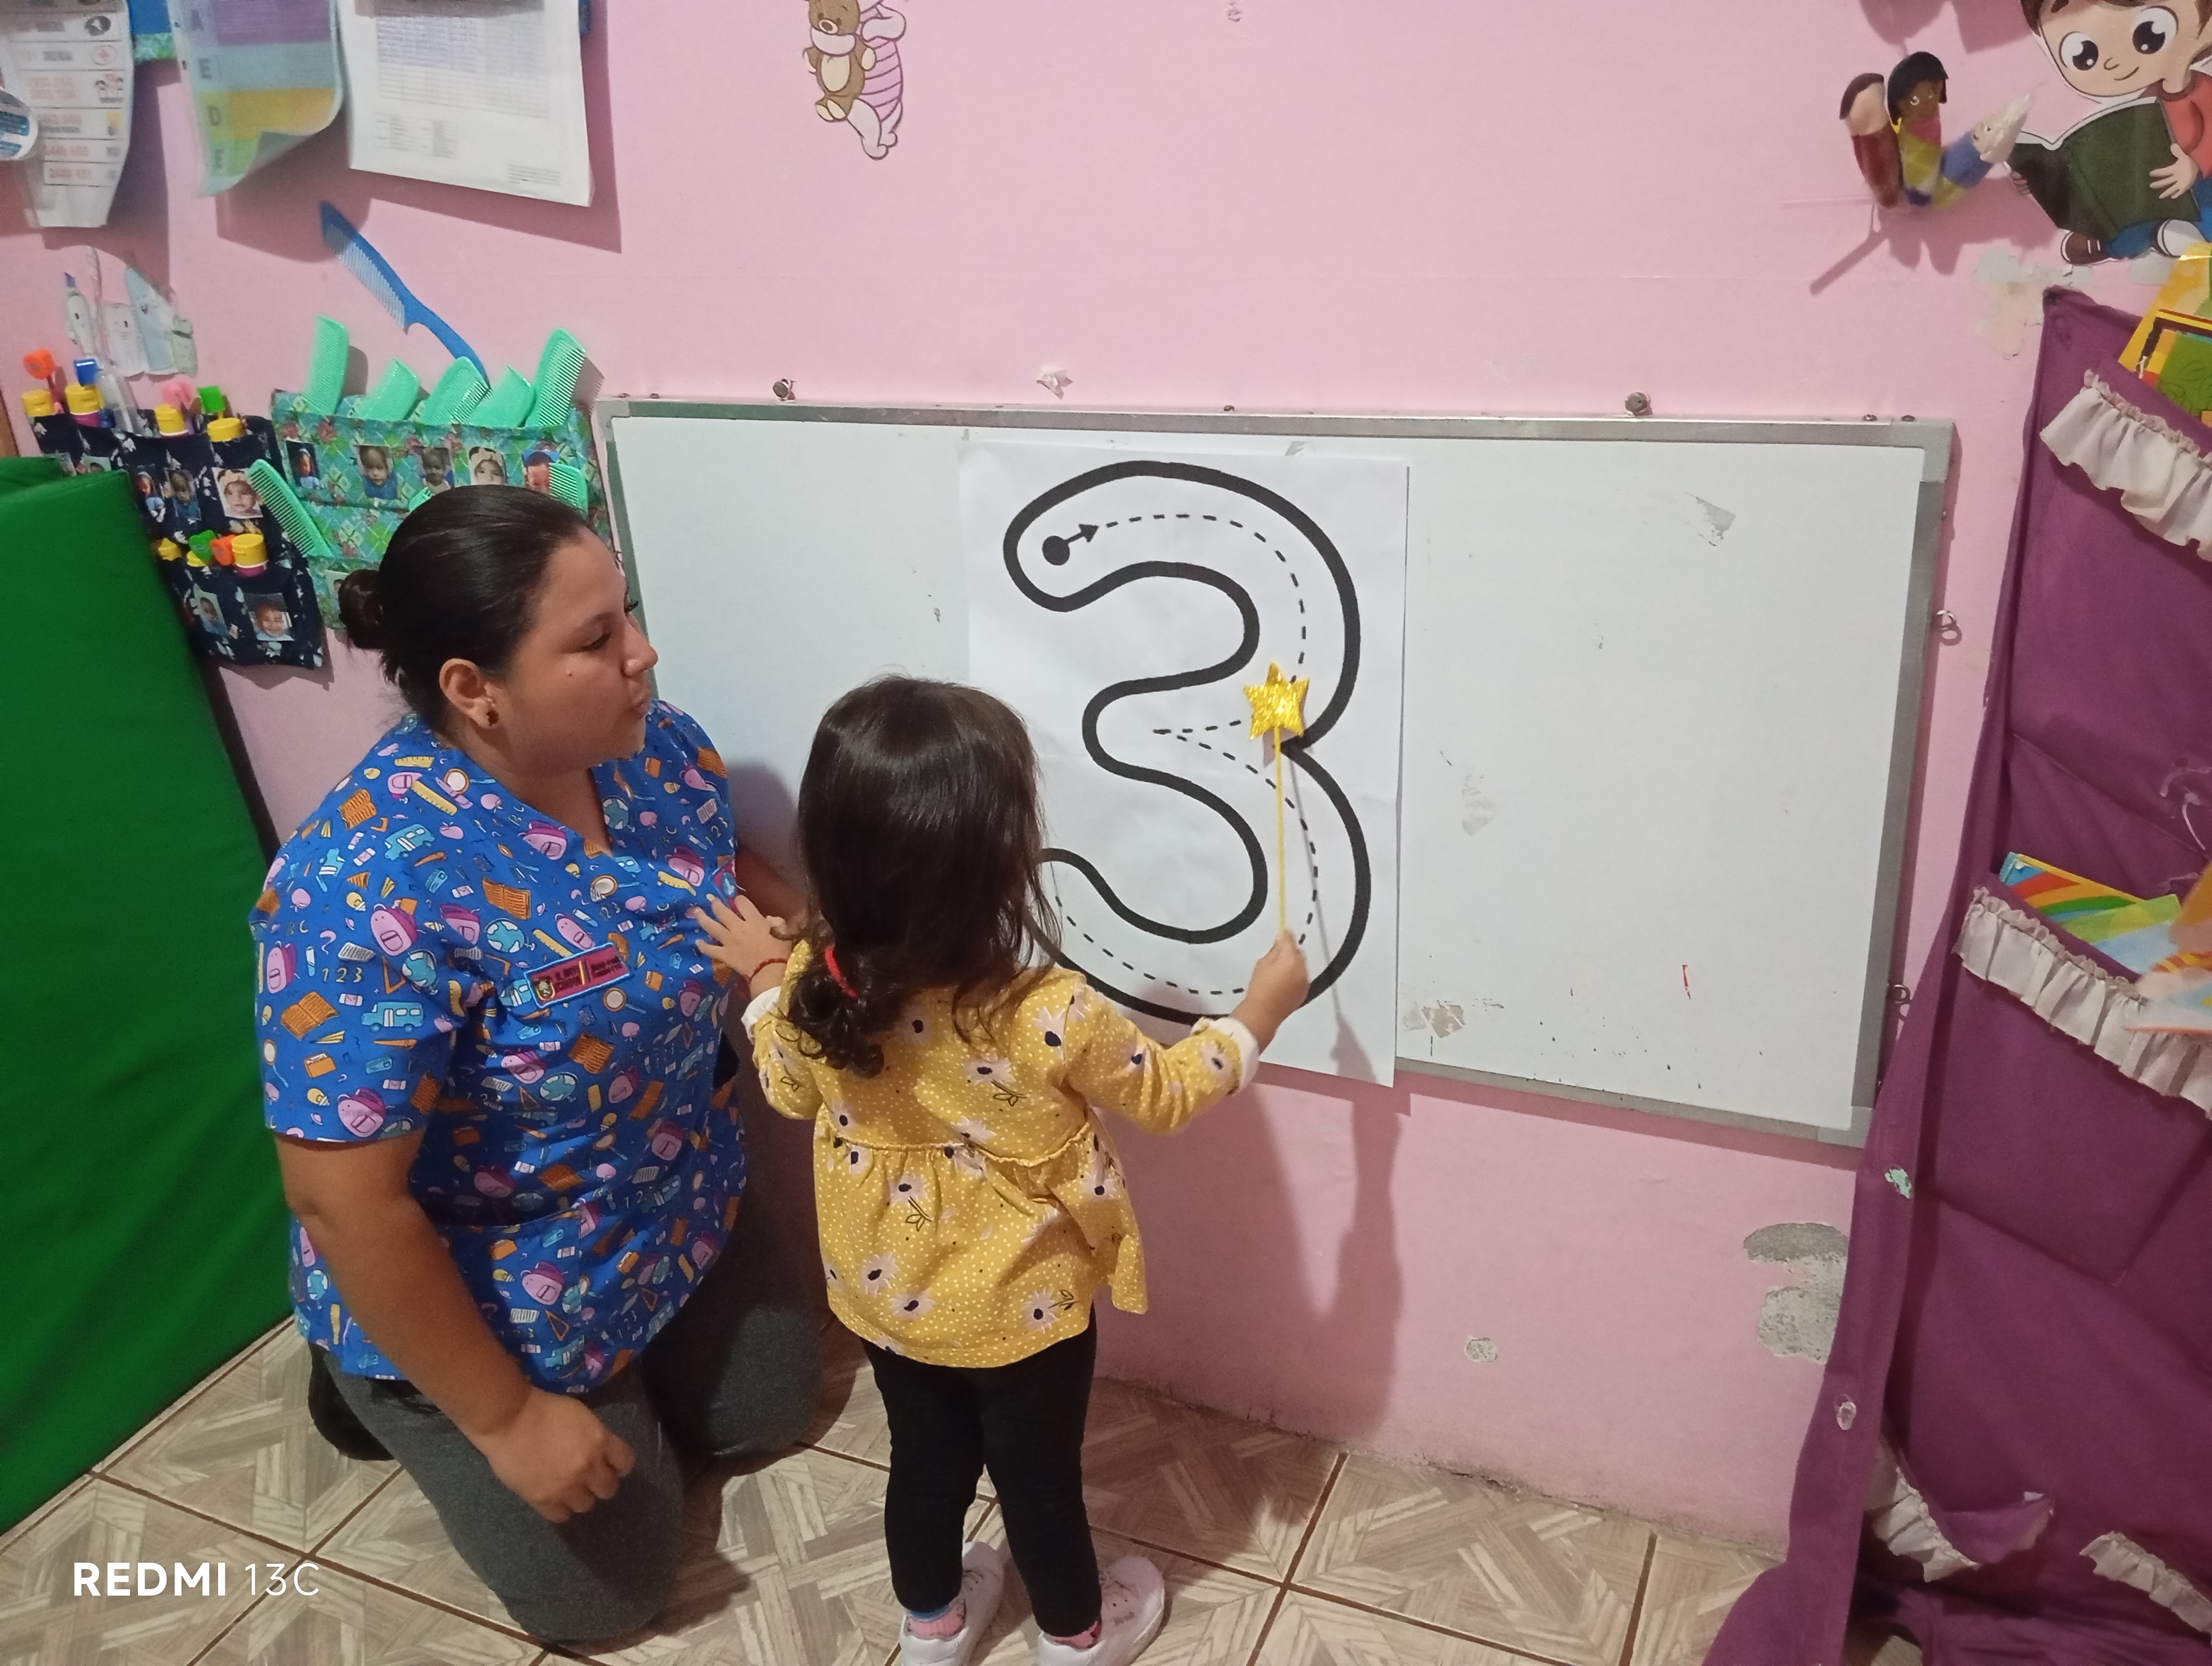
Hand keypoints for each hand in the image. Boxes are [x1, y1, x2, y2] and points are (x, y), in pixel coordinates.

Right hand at [470, 1388, 633, 1522]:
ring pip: (586, 1505)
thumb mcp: (580, 1415)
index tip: (612, 1465)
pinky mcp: (543, 1499)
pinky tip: (553, 1498)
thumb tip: (600, 1450)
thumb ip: (594, 1436)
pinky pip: (561, 1515)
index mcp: (600, 1441)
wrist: (508, 1418)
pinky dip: (560, 1508)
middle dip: (600, 1483)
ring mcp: (566, 1486)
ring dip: (580, 1496)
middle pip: (608, 1489)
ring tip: (568, 1488)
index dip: (619, 1465)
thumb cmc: (543, 1407)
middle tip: (588, 1477)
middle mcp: (589, 1467)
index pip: (626, 1462)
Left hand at [693, 895, 789, 993]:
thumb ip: (778, 923)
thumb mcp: (783, 934)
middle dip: (716, 904)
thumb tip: (770, 919)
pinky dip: (703, 946)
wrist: (768, 973)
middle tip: (711, 899)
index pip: (742, 903)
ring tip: (697, 912)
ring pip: (712, 927)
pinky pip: (710, 949)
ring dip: (703, 918)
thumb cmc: (779, 953)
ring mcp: (729, 941)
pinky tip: (697, 941)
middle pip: (723, 912)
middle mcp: (738, 927)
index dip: (739, 900)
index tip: (738, 901)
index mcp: (754, 920)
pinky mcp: (724, 955)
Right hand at [1229, 931, 1308, 1048]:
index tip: (1282, 932)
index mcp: (1291, 959)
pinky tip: (1285, 981)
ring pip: (1301, 965)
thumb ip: (1274, 951)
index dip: (1286, 935)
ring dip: (1294, 963)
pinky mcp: (1305, 991)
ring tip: (1281, 969)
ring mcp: (1306, 981)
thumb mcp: (1262, 964)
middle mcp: (1302, 968)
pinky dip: (1296, 975)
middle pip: (1298, 952)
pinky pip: (1302, 977)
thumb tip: (1281, 940)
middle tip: (1279, 953)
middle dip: (1291, 951)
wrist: (1264, 1014)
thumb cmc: (1259, 987)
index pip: (1290, 940)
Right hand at [2153, 143, 2200, 198]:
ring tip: (2160, 196)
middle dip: (2158, 184)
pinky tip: (2173, 197)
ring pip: (2171, 188)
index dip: (2157, 172)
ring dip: (2166, 192)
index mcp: (2174, 169)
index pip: (2164, 171)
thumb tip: (2173, 144)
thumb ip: (2178, 152)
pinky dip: (2177, 194)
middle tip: (2151, 186)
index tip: (2150, 173)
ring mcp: (2180, 182)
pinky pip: (2180, 191)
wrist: (2201, 165)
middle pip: (2166, 181)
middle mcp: (2176, 177)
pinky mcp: (2185, 186)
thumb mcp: (2184, 157)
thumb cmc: (2191, 161)